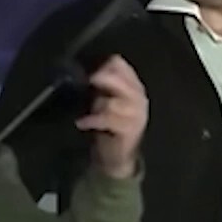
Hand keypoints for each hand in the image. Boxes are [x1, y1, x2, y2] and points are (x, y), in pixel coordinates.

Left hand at [74, 55, 146, 179]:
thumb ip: (103, 86)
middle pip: (118, 79)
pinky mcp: (129, 130)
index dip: (104, 65)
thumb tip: (86, 71)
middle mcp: (139, 98)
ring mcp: (137, 115)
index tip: (90, 70)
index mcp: (135, 87)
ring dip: (97, 105)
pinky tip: (82, 123)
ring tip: (89, 112)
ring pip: (111, 101)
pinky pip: (107, 119)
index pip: (120, 65)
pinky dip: (92, 120)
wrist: (117, 157)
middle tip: (88, 82)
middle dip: (101, 79)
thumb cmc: (109, 126)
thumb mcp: (107, 101)